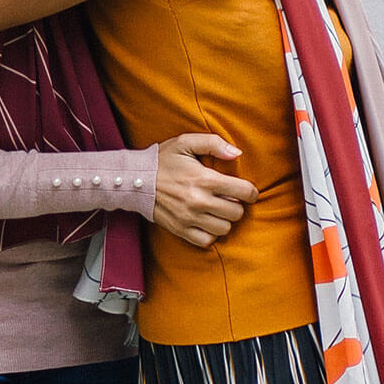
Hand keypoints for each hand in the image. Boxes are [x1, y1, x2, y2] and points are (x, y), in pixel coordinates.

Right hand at [152, 133, 255, 247]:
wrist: (133, 180)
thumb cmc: (162, 161)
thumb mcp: (184, 143)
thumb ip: (213, 143)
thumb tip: (237, 153)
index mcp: (204, 179)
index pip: (245, 192)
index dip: (250, 191)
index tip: (244, 190)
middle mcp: (199, 200)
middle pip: (237, 212)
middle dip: (235, 205)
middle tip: (225, 198)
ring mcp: (189, 217)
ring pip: (225, 228)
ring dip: (223, 219)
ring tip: (214, 210)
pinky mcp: (180, 229)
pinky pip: (208, 240)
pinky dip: (210, 233)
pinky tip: (205, 221)